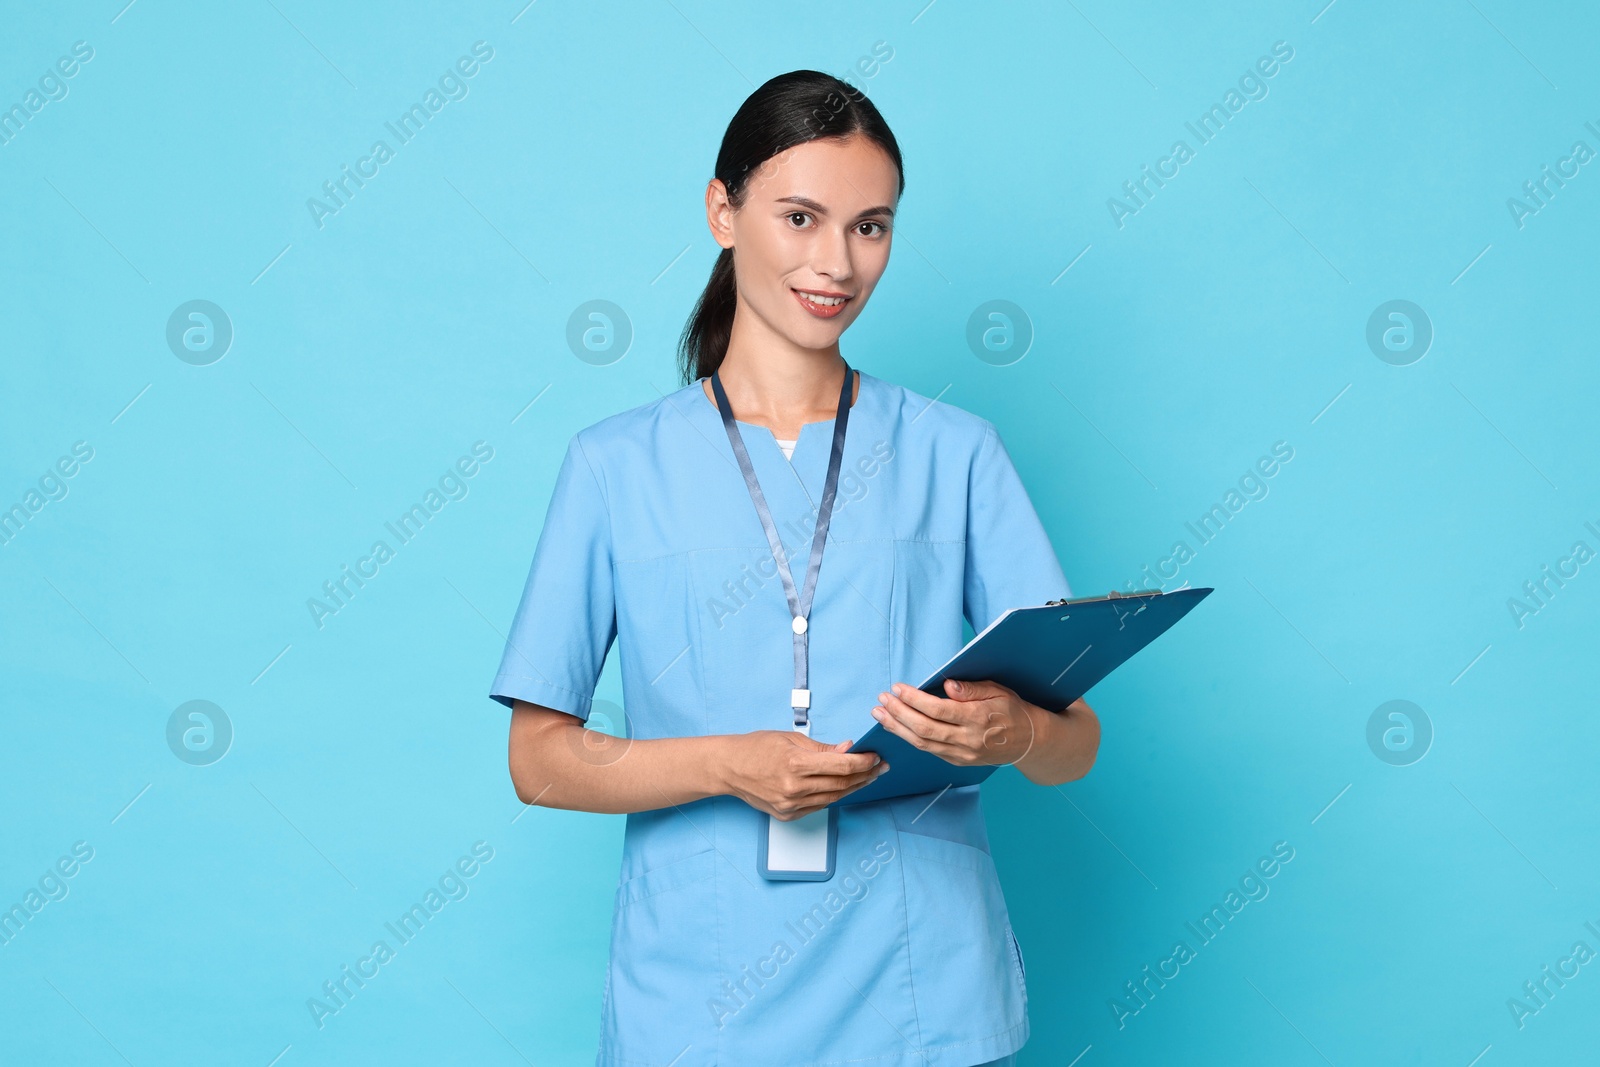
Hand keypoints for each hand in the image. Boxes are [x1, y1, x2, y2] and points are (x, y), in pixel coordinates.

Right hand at [720, 730, 888, 820]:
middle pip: (841, 785)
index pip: (841, 766)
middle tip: (880, 768)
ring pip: (833, 798)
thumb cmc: (756, 748)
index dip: (863, 762)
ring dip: (854, 788)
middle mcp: (793, 788)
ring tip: (867, 777)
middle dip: (865, 775)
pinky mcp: (787, 815)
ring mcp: (790, 805)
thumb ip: (823, 748)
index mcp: (795, 763)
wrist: (728, 768)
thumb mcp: (790, 739)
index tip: (876, 757)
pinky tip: (844, 787)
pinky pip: (819, 806)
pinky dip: (834, 796)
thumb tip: (849, 750)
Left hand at [870, 679, 1037, 767]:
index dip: (914, 700)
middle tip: (881, 700)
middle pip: (924, 729)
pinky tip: (898, 727)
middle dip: (898, 714)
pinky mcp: (958, 762)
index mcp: (977, 718)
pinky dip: (910, 739)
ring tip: (880, 714)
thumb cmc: (1012, 710)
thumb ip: (971, 689)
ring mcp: (962, 754)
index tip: (897, 688)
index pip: (938, 710)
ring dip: (898, 728)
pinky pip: (930, 750)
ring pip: (923, 743)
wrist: (1028, 742)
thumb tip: (947, 686)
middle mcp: (967, 740)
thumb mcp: (998, 691)